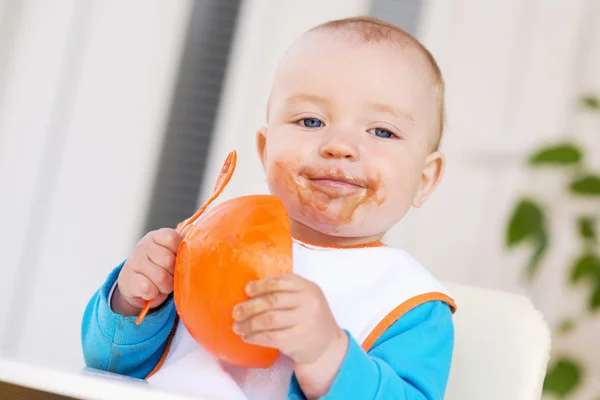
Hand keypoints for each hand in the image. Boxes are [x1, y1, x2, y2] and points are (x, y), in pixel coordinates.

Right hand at [112, 228, 183, 315]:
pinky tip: (151, 291)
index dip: (179, 254)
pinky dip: (154, 294)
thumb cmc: (159, 268)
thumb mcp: (170, 254)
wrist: (135, 285)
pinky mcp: (127, 279)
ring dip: (165, 287)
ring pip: (160, 276)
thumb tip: (193, 229)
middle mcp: (143, 245)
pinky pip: (148, 288)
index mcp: (156, 236)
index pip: (173, 239)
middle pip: (168, 260)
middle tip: (171, 278)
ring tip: (162, 286)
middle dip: (174, 275)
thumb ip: (181, 245)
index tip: (178, 262)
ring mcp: (133, 261)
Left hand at [232, 274, 348, 397]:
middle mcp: (308, 303)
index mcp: (307, 287)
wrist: (329, 344)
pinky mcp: (298, 340)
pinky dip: (255, 337)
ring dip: (249, 324)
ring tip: (237, 326)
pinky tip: (247, 337)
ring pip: (269, 320)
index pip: (282, 281)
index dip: (262, 285)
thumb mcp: (306, 297)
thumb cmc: (310, 316)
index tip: (247, 289)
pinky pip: (271, 337)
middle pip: (272, 301)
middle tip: (236, 312)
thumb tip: (250, 290)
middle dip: (250, 306)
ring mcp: (304, 322)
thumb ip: (286, 290)